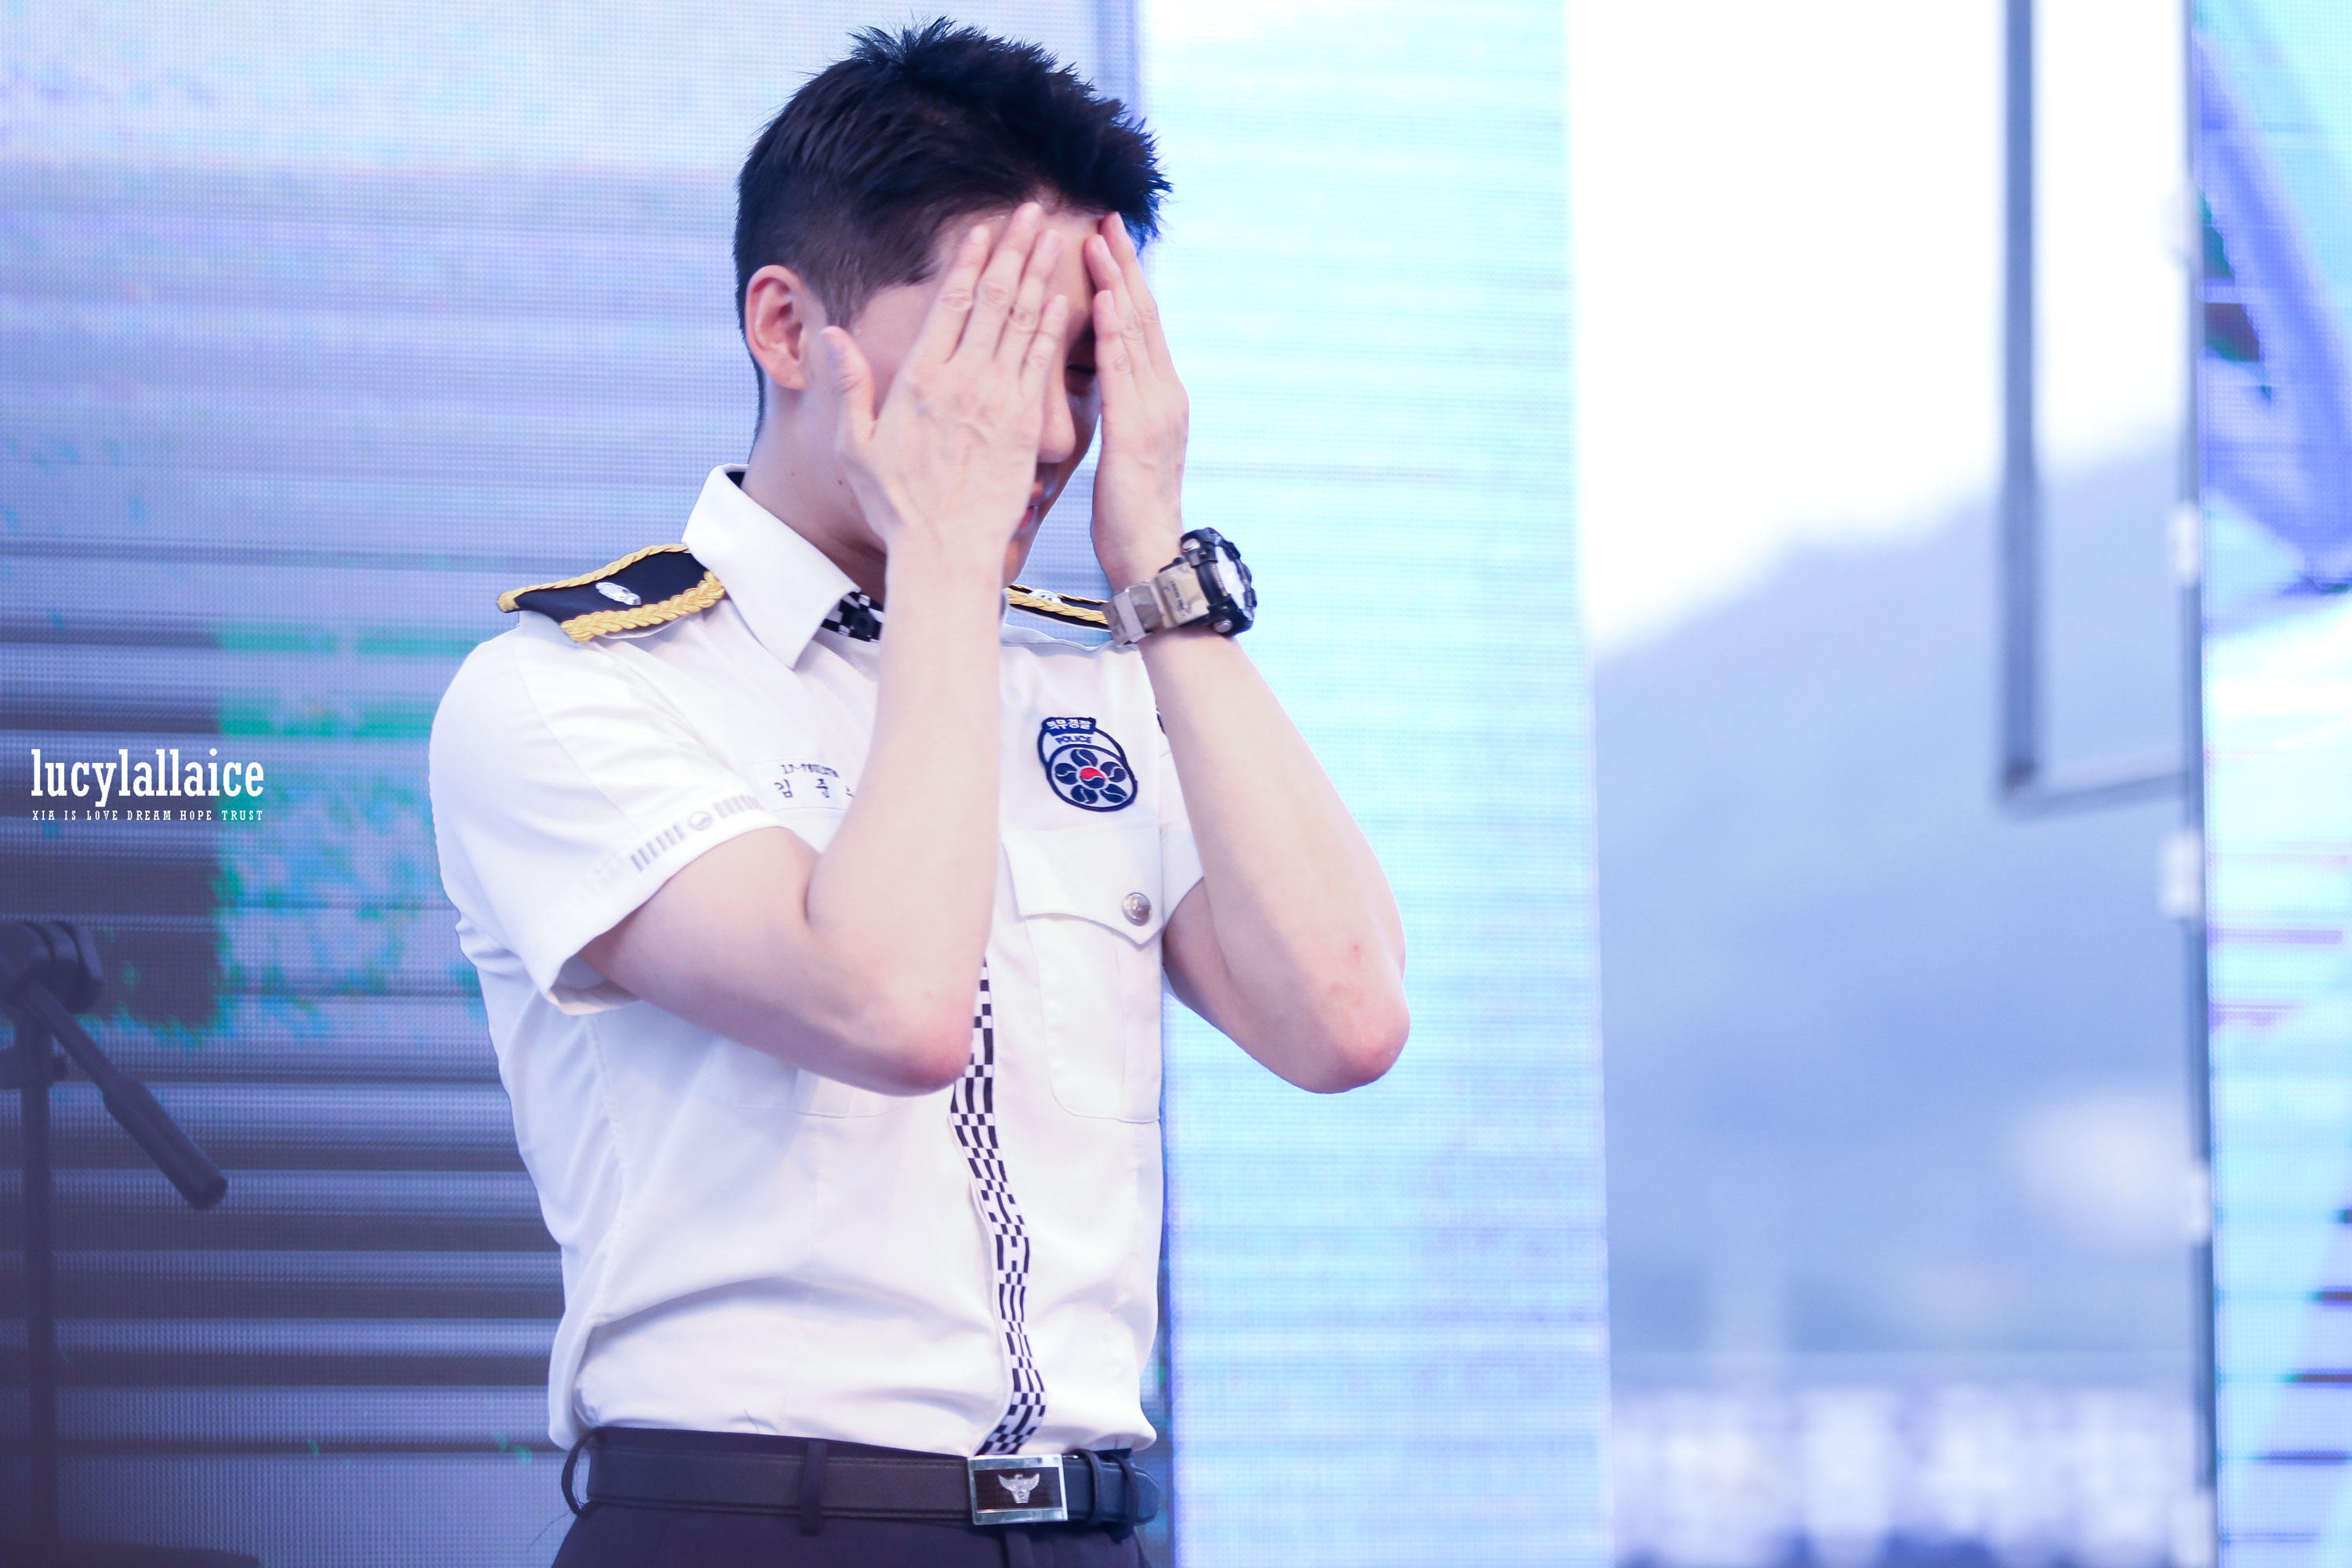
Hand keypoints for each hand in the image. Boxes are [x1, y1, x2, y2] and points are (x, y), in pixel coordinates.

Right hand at [822, 204, 1070, 574]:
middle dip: (1014, 250)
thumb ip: (849, 386)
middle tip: (1032, 210)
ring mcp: (999, 401)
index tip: (983, 228)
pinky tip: (1063, 297)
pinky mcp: (1026, 425)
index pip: (950, 304)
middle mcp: (963, 381)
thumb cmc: (896, 505)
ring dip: (1039, 274)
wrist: (946, 552)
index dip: (969, 261)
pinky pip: (1043, 365)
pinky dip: (1053, 327)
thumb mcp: (856, 445)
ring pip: (1023, 323)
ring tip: (1054, 235)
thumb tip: (831, 335)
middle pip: (994, 300)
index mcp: (920, 379)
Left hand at [1085, 214, 1189, 588]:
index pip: (1141, 327)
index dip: (1127, 282)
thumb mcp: (1126, 451)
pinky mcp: (1138, 431)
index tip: (1108, 241)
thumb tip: (1106, 382)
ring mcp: (1155, 410)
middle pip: (1145, 316)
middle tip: (1108, 218)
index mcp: (1160, 398)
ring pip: (1137, 333)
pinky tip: (1106, 298)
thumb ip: (1122, 410)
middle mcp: (1164, 395)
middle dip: (1126, 265)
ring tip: (1101, 239)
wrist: (1150, 557)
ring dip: (1119, 282)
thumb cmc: (1129, 514)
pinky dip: (1116, 331)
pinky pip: (1123, 372)